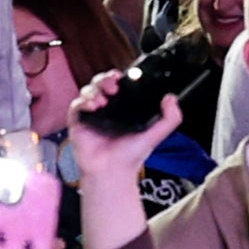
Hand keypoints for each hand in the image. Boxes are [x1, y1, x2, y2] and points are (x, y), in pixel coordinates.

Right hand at [67, 73, 181, 191]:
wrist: (113, 171)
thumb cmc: (131, 155)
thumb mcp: (156, 134)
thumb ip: (170, 117)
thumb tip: (172, 98)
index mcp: (123, 107)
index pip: (118, 84)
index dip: (118, 77)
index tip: (123, 76)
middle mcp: (106, 108)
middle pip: (101, 83)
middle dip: (105, 79)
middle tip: (113, 85)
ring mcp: (91, 114)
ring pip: (88, 91)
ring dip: (94, 90)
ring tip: (103, 100)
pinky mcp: (78, 123)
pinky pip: (76, 106)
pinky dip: (82, 102)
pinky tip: (92, 106)